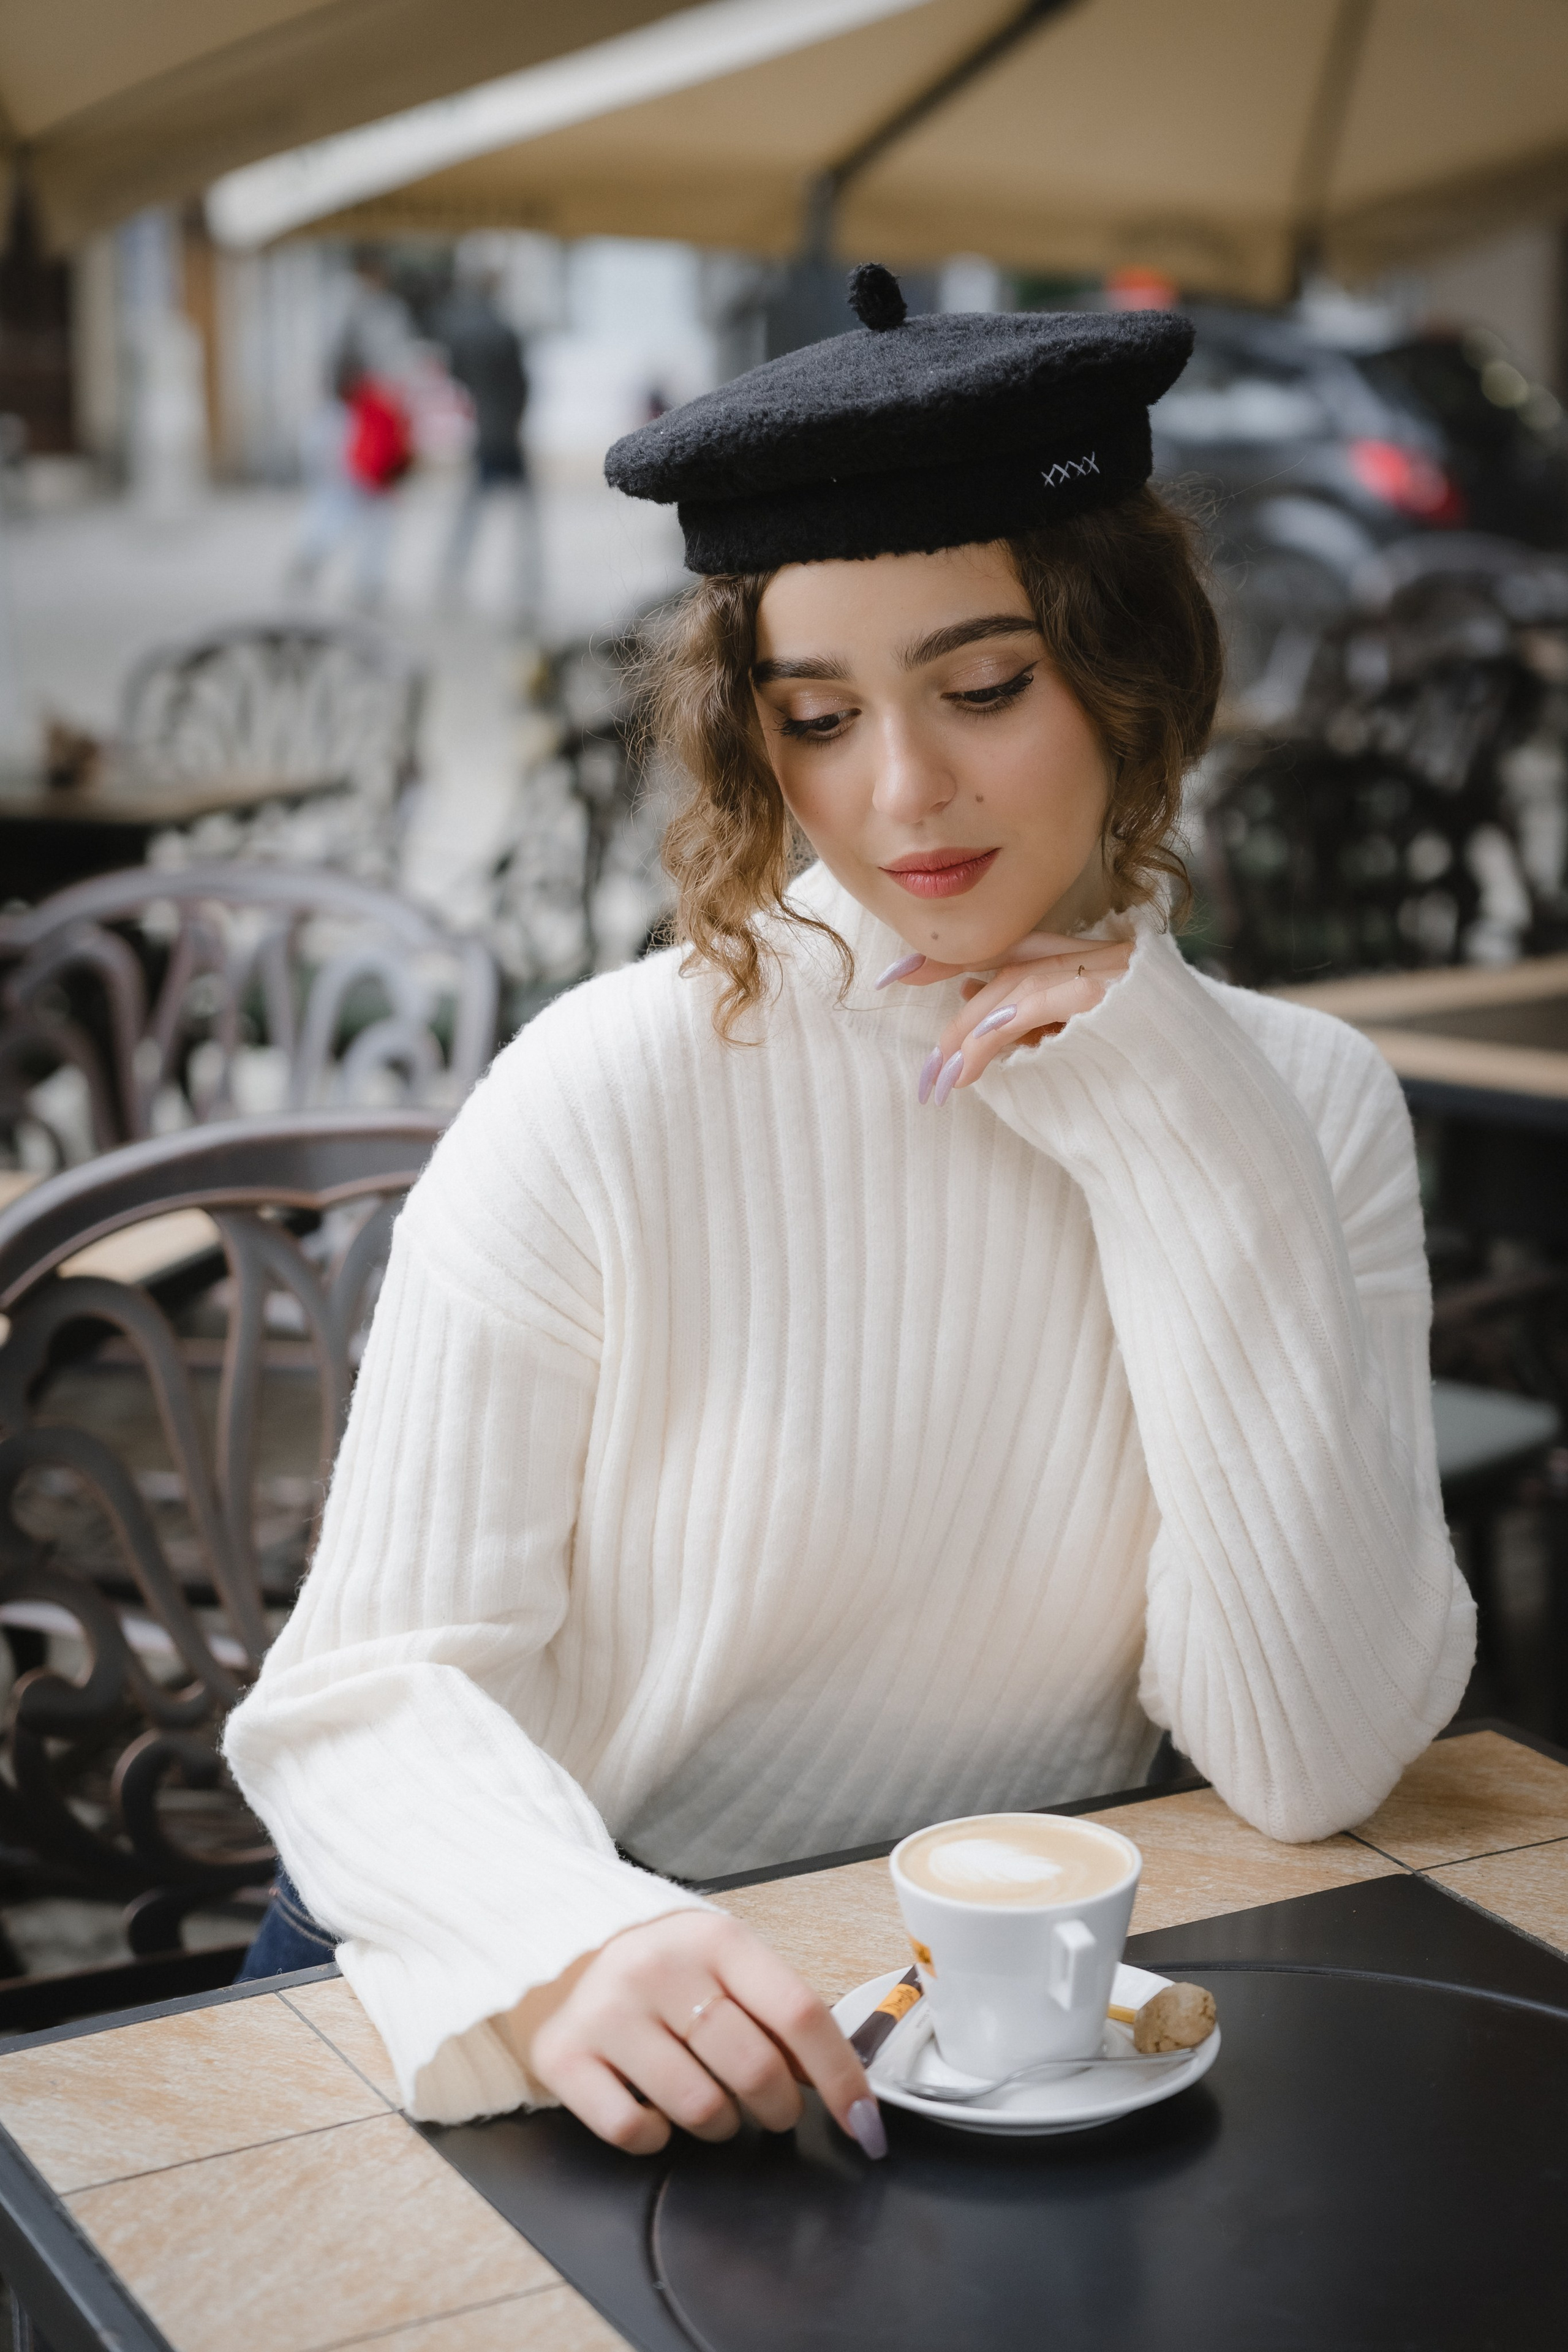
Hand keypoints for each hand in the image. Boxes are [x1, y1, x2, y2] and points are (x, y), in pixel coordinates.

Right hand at [512, 1910, 885, 2158]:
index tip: (866, 2124)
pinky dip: (657, 2136)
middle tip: (773, 2108)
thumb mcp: (725, 1967)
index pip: (798, 2014)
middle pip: (755, 2069)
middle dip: (779, 2107)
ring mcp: (608, 2011)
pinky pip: (634, 2131)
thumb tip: (845, 2085)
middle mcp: (659, 1967)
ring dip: (721, 2124)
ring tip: (710, 2100)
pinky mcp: (563, 2056)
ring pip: (701, 2110)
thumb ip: (778, 2013)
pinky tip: (654, 2109)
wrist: (558, 1955)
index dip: (842, 2077)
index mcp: (715, 1939)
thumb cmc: (664, 1971)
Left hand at [878, 933, 1132, 1102]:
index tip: (901, 972)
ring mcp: (1125, 971)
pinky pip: (1040, 1001)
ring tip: (944, 1072)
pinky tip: (969, 1066)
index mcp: (1107, 969)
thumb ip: (1029, 1028)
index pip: (1023, 951)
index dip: (960, 958)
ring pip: (1022, 982)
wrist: (1210, 1152)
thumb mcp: (1069, 1065)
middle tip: (907, 1008)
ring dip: (971, 1029)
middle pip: (1017, 957)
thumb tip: (971, 992)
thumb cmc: (1138, 1120)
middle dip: (952, 980)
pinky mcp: (1123, 992)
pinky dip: (995, 1033)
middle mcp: (1119, 957)